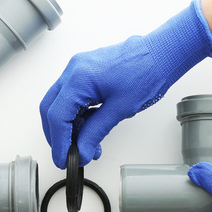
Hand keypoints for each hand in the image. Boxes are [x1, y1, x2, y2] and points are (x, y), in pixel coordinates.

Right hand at [40, 0, 211, 167]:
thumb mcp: (120, 109)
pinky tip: (90, 129)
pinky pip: (72, 97)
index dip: (58, 142)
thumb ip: (96, 132)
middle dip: (57, 135)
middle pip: (51, 109)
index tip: (64, 158)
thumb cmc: (147, 72)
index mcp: (79, 78)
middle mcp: (74, 70)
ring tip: (86, 145)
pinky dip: (77, 116)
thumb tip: (82, 151)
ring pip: (60, 104)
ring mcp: (78, 70)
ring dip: (69, 127)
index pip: (57, 116)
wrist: (161, 53)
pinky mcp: (86, 72)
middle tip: (68, 154)